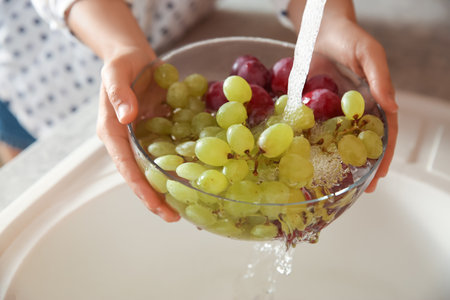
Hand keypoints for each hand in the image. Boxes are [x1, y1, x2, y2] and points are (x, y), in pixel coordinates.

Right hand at [97, 46, 179, 221]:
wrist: (134, 57)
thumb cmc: (120, 64)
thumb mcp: (115, 73)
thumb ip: (119, 94)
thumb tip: (127, 118)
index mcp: (113, 132)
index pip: (125, 166)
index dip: (139, 187)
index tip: (155, 205)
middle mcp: (129, 141)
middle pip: (141, 174)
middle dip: (156, 197)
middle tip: (175, 217)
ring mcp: (145, 138)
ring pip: (157, 167)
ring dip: (172, 185)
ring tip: (191, 203)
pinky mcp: (160, 131)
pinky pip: (173, 149)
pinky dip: (184, 161)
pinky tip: (203, 171)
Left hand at [315, 17, 397, 191]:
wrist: (320, 29)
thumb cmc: (350, 39)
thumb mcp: (370, 55)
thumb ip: (380, 78)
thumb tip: (392, 106)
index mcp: (374, 100)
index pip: (384, 131)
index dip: (385, 153)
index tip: (381, 174)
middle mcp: (355, 109)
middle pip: (361, 140)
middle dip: (363, 163)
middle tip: (361, 187)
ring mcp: (334, 109)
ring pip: (338, 138)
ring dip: (338, 158)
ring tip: (336, 180)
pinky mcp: (315, 106)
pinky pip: (316, 127)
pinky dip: (315, 142)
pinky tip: (310, 157)